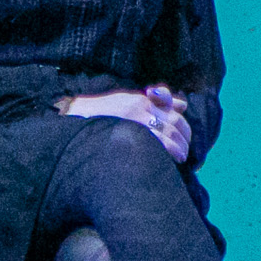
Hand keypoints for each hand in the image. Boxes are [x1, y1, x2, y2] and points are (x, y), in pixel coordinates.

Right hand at [56, 87, 191, 164]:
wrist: (74, 121)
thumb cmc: (99, 115)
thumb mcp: (126, 100)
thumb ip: (154, 100)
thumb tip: (182, 103)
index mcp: (139, 100)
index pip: (170, 104)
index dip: (181, 119)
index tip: (183, 133)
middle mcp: (141, 110)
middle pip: (174, 121)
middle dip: (184, 136)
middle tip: (185, 149)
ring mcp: (137, 123)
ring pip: (170, 133)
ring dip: (181, 146)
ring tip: (182, 156)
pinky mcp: (133, 136)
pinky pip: (161, 144)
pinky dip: (172, 152)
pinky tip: (175, 160)